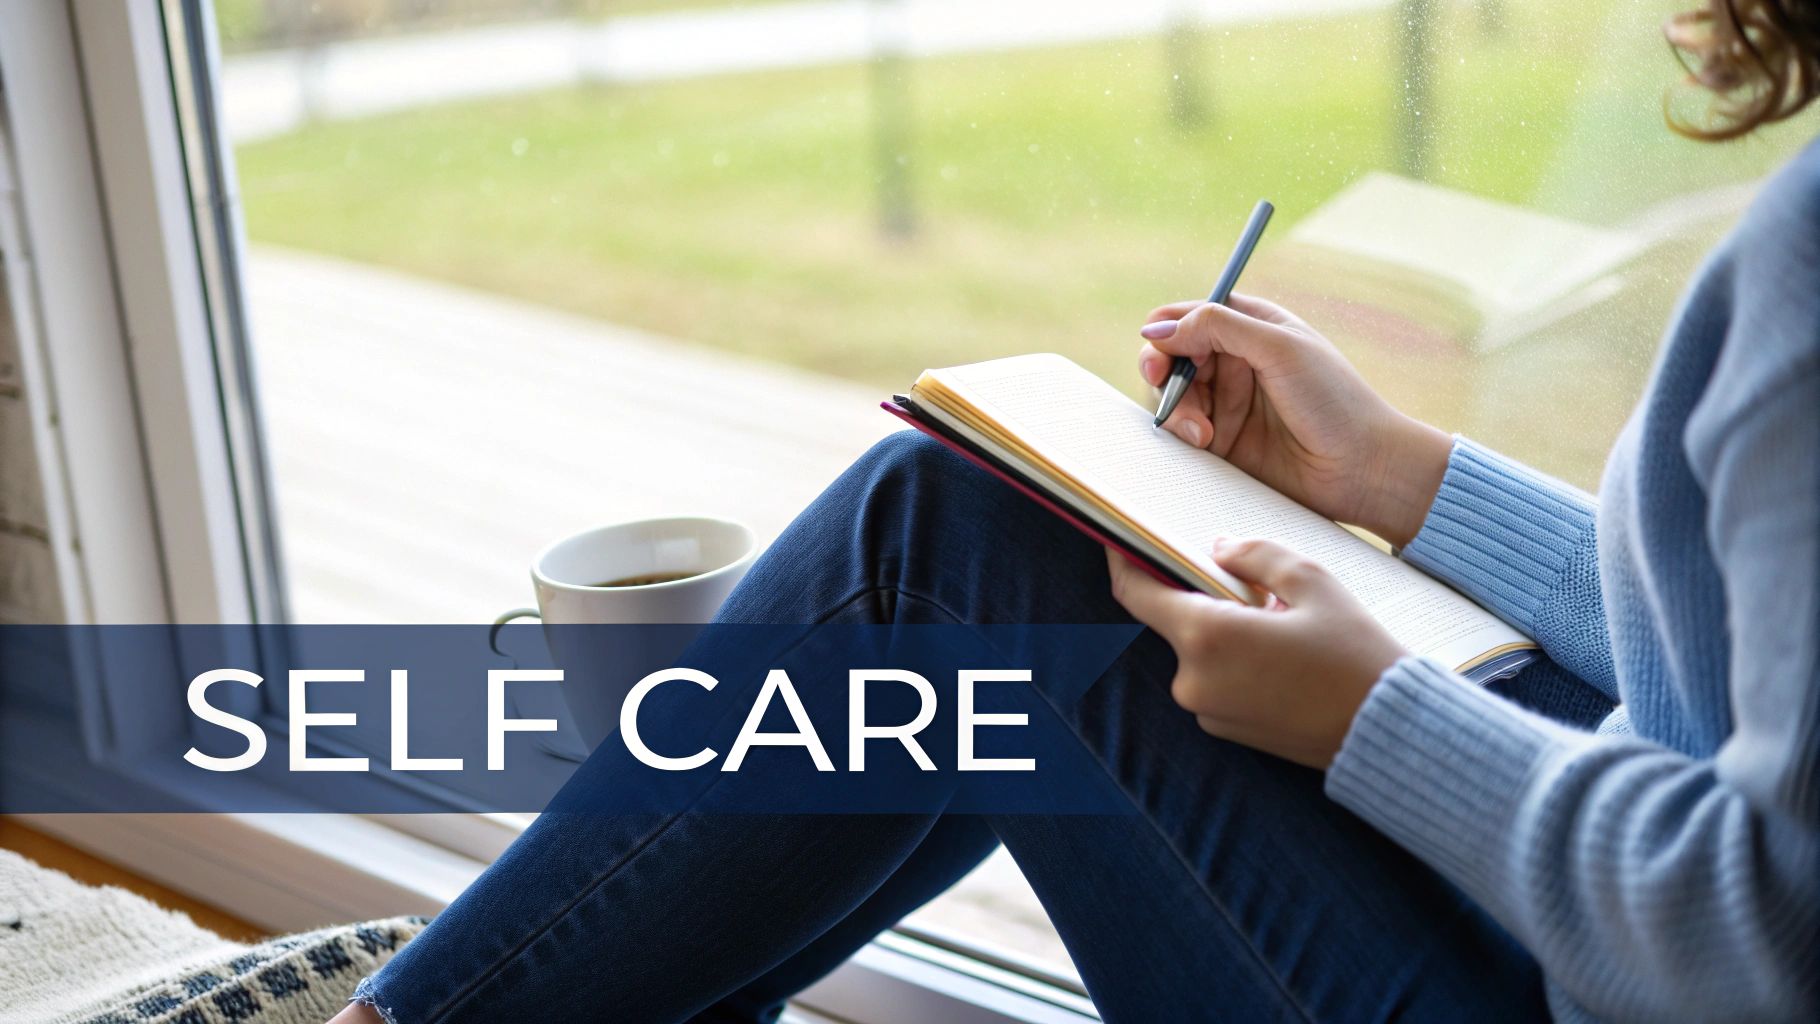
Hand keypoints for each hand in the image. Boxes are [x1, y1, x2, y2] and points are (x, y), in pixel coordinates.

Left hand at [1106, 538, 1406, 768]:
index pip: (1136, 592)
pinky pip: (1215, 679)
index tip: (1119, 540)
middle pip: (1177, 620)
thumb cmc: (1354, 655)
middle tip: (1255, 586)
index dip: (1123, 561)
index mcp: (1205, 637)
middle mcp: (1192, 679)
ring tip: (1282, 625)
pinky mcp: (1224, 728)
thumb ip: (1255, 554)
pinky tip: (1282, 657)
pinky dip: (1236, 660)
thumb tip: (1219, 549)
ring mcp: (1206, 710)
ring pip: (1200, 650)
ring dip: (1226, 631)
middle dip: (1206, 597)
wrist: (1386, 732)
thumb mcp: (1312, 582)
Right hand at [1139, 295, 1450, 547]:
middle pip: (1172, 353)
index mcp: (1253, 327)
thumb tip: (1157, 327)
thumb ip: (1218, 327)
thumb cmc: (1334, 401)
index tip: (1162, 345)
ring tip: (1202, 430)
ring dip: (1175, 406)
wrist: (1363, 469)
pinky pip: (1182, 429)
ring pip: (1172, 393)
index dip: (1169, 327)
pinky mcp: (1224, 441)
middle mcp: (1236, 361)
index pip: (1191, 314)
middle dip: (1162, 368)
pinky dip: (1183, 432)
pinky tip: (1206, 441)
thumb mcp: (1279, 348)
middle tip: (1161, 383)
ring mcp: (1228, 402)